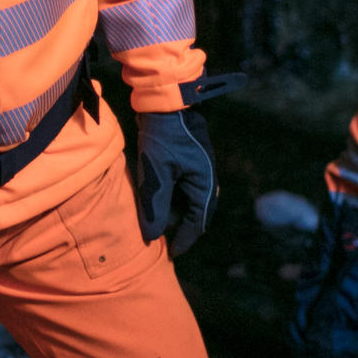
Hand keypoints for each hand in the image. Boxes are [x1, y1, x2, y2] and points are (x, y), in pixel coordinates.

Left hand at [135, 108, 219, 256]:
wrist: (166, 103)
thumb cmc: (163, 137)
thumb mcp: (156, 173)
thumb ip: (154, 206)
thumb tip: (152, 236)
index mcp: (205, 185)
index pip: (197, 223)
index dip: (184, 240)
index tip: (172, 254)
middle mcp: (206, 180)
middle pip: (194, 214)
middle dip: (179, 229)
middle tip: (163, 242)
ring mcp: (199, 170)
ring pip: (188, 201)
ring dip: (174, 213)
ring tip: (157, 224)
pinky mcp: (188, 162)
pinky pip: (183, 189)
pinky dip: (171, 199)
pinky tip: (156, 202)